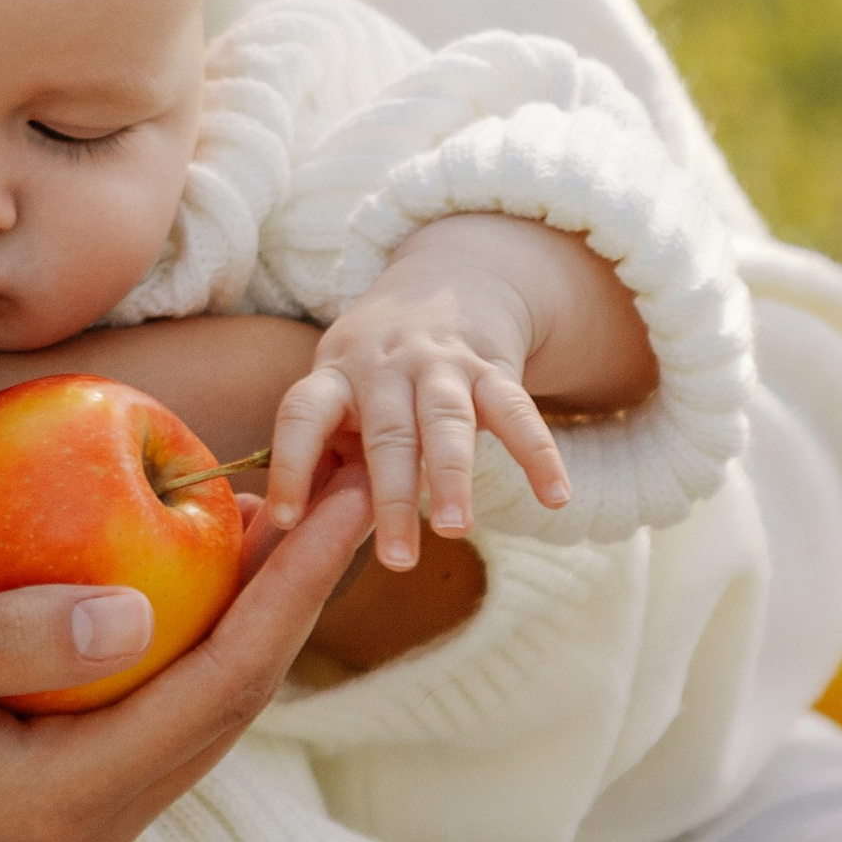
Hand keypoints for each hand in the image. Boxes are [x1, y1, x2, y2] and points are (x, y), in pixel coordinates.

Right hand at [0, 477, 370, 841]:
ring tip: (292, 519)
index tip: (343, 496)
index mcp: (58, 804)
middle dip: (294, 599)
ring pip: (189, 717)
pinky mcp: (34, 812)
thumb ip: (7, 636)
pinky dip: (178, 647)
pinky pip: (139, 721)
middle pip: (226, 707)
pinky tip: (187, 576)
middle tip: (343, 487)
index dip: (294, 588)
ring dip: (244, 622)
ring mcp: (60, 834)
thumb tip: (145, 604)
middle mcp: (80, 837)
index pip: (217, 685)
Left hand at [264, 215, 579, 571]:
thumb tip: (295, 533)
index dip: (291, 465)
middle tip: (397, 561)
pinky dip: (538, 454)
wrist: (448, 280)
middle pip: (387, 433)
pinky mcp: (491, 368)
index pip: (302, 414)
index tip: (285, 520)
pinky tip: (555, 498)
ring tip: (457, 531)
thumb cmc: (376, 367)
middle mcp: (384, 366)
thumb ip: (326, 452)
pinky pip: (517, 411)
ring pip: (446, 422)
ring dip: (453, 477)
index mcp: (335, 374)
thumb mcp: (339, 390)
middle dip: (393, 497)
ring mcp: (440, 364)